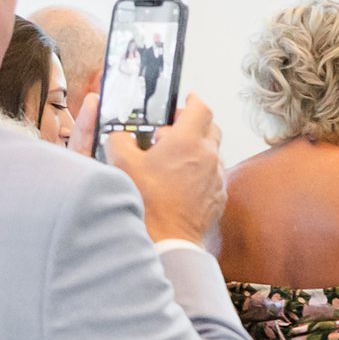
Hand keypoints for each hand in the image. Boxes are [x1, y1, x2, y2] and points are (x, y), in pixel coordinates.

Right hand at [105, 94, 225, 246]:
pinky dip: (201, 172)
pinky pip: (213, 175)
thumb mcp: (122, 164)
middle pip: (210, 128)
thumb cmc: (147, 203)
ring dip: (197, 150)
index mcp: (188, 141)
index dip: (193, 100)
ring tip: (172, 159)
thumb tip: (120, 135)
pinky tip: (181, 182)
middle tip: (172, 131)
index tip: (186, 99)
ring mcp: (217, 177)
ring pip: (213, 153)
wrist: (167, 240)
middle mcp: (209, 156)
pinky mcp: (219, 196)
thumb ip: (119, 140)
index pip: (201, 107)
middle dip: (193, 124)